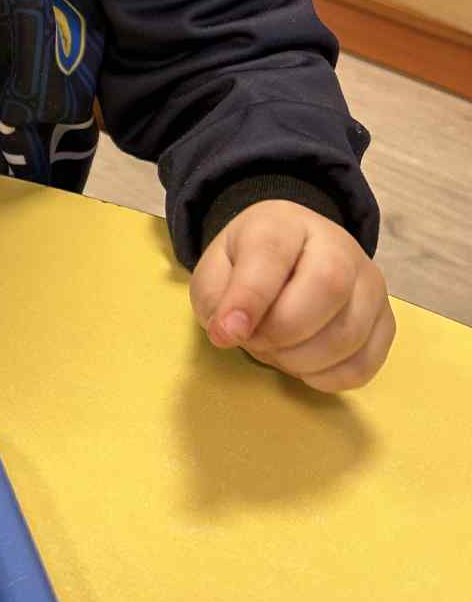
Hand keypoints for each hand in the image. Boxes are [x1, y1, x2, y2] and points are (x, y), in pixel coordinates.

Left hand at [190, 201, 393, 392]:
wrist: (292, 257)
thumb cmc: (249, 266)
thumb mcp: (215, 270)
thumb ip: (216, 296)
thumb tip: (231, 333)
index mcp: (284, 224)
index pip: (272, 253)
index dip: (249, 298)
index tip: (227, 332)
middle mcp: (339, 246)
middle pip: (328, 287)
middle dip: (281, 331)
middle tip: (254, 340)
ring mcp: (370, 283)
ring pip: (348, 334)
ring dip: (300, 360)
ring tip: (276, 349)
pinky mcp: (386, 321)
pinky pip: (364, 364)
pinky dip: (326, 378)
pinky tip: (303, 364)